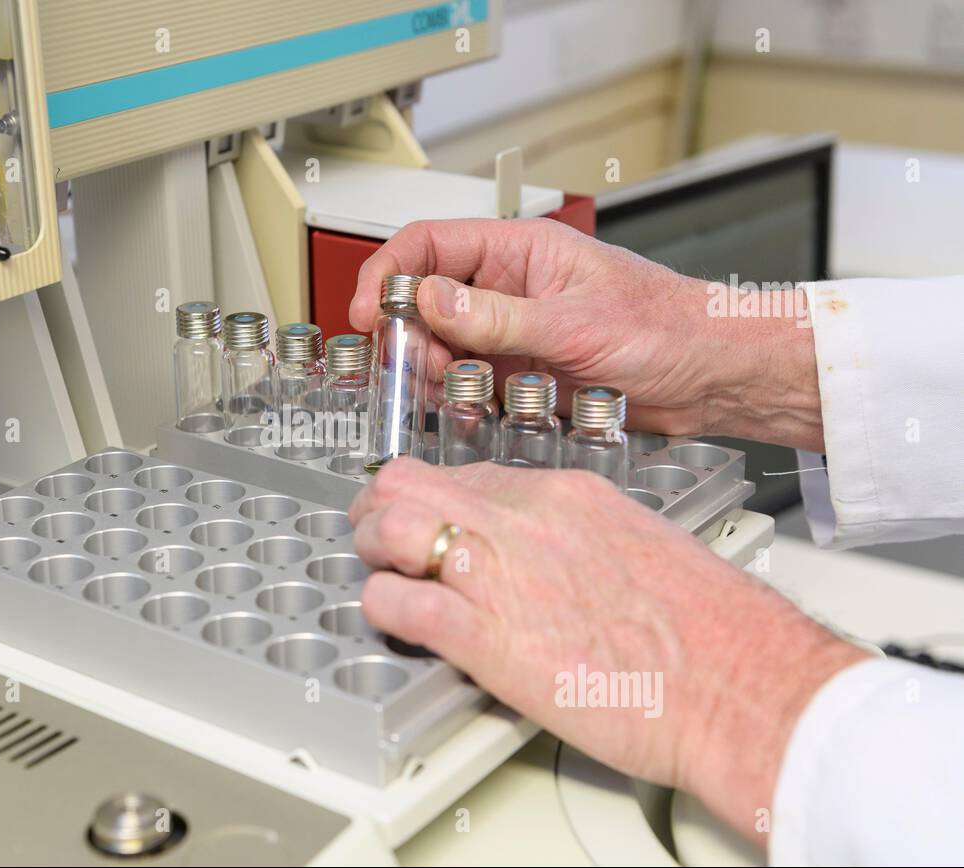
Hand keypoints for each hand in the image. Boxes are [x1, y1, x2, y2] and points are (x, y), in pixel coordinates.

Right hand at [349, 218, 823, 452]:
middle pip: (423, 302)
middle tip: (420, 369)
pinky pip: (470, 384)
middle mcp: (508, 289)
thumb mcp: (576, 324)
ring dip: (436, 374)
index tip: (367, 314)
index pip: (428, 244)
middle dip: (411, 338)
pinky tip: (478, 410)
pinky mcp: (522, 374)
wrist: (713, 376)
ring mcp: (513, 333)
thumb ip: (498, 318)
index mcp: (519, 251)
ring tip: (460, 392)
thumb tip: (429, 300)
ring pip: (442, 348)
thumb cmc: (667, 327)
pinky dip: (463, 400)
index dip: (387, 274)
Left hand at [349, 458, 864, 841]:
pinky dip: (382, 610)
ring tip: (381, 574)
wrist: (739, 683)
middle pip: (410, 482)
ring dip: (372, 552)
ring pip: (391, 527)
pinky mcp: (485, 637)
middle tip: (378, 540)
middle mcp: (523, 520)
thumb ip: (576, 543)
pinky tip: (394, 622)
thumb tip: (544, 562)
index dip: (432, 498)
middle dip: (380, 509)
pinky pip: (399, 604)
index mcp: (564, 495)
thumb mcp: (638, 549)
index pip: (466, 474)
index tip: (424, 519)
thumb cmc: (709, 631)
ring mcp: (499, 572)